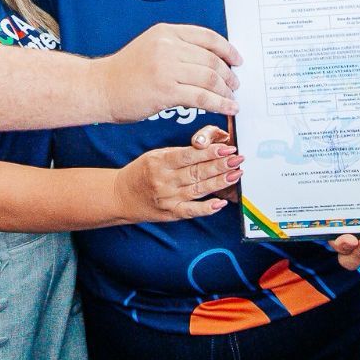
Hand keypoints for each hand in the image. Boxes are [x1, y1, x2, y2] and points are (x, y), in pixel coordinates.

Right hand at [100, 24, 240, 122]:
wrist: (100, 88)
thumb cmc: (126, 72)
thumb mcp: (152, 47)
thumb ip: (178, 48)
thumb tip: (211, 59)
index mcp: (166, 32)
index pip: (208, 37)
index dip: (228, 50)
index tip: (237, 61)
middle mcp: (168, 46)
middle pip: (212, 59)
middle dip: (228, 75)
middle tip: (235, 85)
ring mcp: (167, 68)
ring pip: (210, 78)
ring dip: (226, 90)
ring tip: (232, 98)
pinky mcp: (166, 91)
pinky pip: (202, 97)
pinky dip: (219, 103)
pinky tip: (228, 108)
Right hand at [113, 125, 242, 222]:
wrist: (121, 196)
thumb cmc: (142, 171)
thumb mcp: (155, 155)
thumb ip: (179, 153)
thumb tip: (206, 147)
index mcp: (160, 162)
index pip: (189, 156)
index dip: (210, 152)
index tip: (227, 147)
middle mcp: (164, 181)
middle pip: (197, 172)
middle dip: (221, 164)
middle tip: (239, 158)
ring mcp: (168, 198)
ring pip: (199, 189)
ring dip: (220, 182)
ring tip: (237, 173)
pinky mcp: (171, 213)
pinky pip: (192, 211)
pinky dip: (207, 208)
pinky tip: (221, 203)